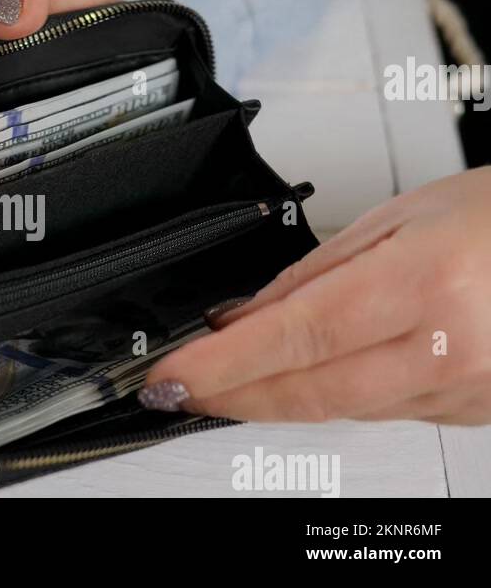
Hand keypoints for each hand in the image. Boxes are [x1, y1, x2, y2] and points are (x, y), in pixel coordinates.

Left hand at [139, 167, 490, 425]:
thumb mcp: (396, 220)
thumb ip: (310, 276)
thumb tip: (239, 319)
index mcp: (427, 283)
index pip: (296, 338)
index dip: (221, 366)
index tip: (171, 376)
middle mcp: (451, 348)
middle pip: (309, 393)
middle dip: (231, 395)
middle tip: (180, 388)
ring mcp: (466, 391)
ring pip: (340, 409)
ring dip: (275, 396)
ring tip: (232, 374)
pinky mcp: (472, 412)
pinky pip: (381, 412)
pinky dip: (333, 396)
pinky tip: (309, 376)